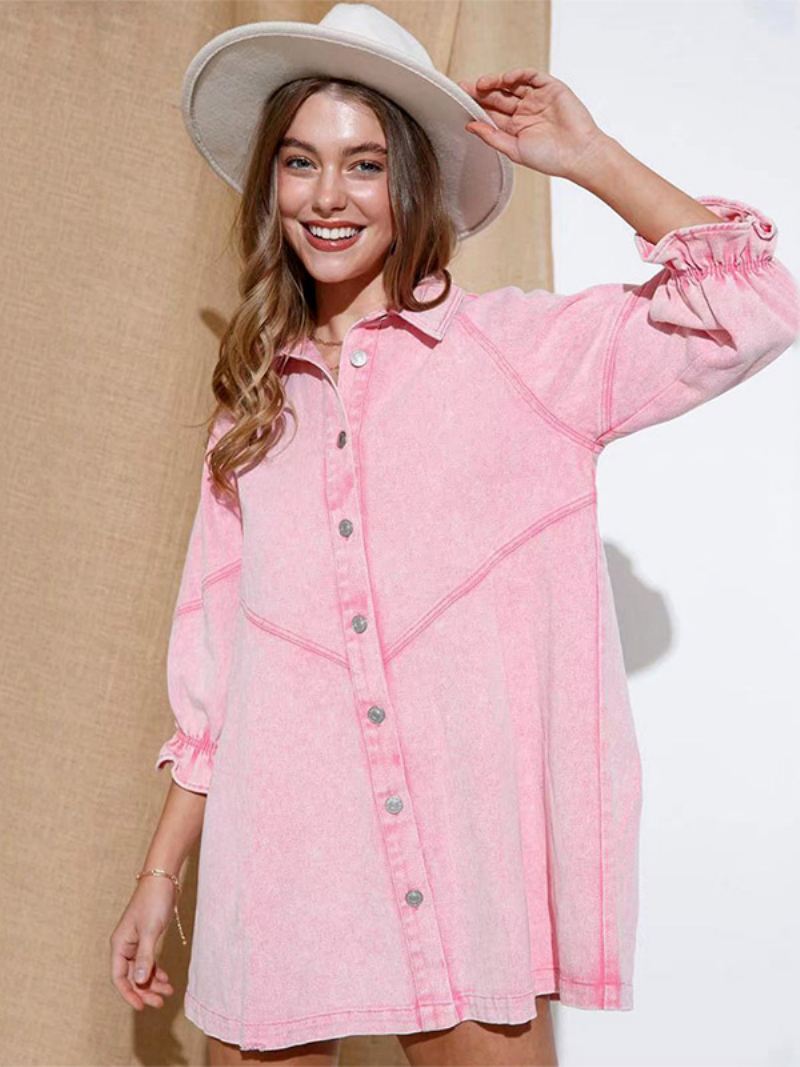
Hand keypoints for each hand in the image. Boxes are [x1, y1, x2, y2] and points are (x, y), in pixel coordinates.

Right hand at [109, 879, 176, 1010]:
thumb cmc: (153, 902)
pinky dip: (156, 971)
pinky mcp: (147, 938)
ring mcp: (136, 942)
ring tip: (168, 992)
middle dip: (145, 991)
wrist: (163, 880)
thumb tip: (138, 981)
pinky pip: (148, 961)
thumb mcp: (150, 931)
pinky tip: (166, 979)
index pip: (119, 977)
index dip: (129, 994)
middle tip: (160, 1002)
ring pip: (141, 970)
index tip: (141, 1007)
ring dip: (153, 983)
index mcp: (119, 944)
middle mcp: (125, 945)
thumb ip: (144, 957)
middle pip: (131, 976)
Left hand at [456, 69, 609, 179]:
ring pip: (512, 84)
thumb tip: (469, 125)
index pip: (491, 112)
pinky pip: (531, 76)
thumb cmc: (550, 158)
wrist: (579, 154)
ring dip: (496, 81)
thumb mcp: (514, 149)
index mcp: (515, 127)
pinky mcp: (551, 88)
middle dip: (481, 91)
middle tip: (464, 87)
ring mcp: (537, 98)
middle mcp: (525, 111)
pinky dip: (518, 75)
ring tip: (481, 84)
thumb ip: (491, 136)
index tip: (460, 99)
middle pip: (498, 96)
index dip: (476, 105)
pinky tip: (505, 78)